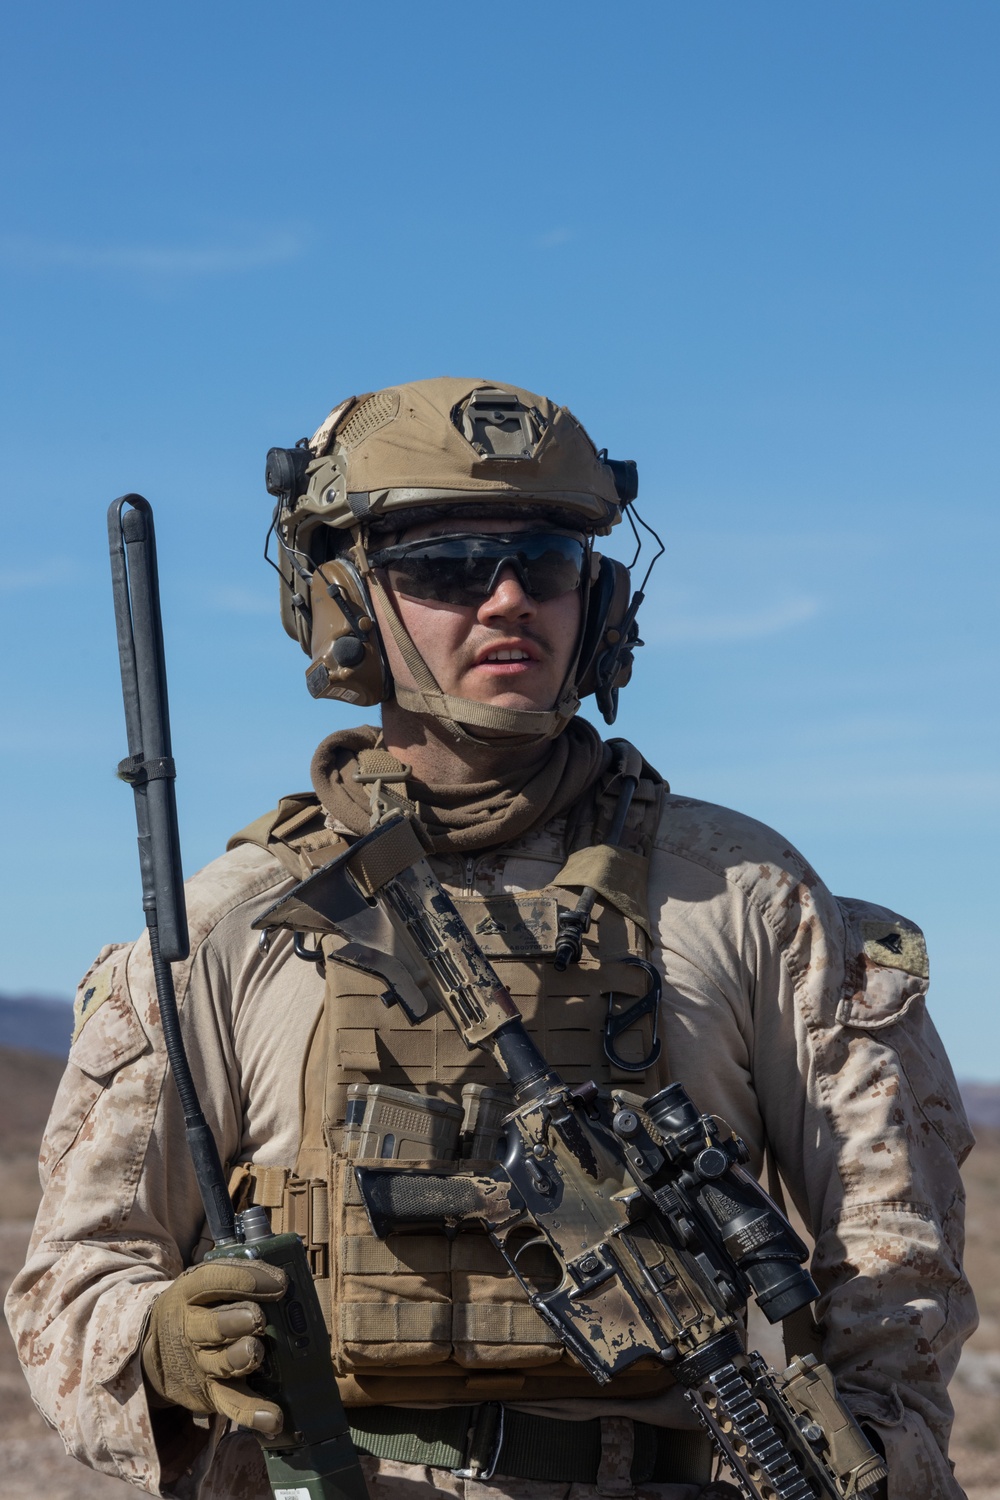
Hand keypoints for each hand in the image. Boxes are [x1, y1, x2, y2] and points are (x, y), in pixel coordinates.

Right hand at [142, 1258, 287, 1434]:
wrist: (154, 1350)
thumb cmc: (197, 1308)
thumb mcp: (203, 1285)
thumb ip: (238, 1278)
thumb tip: (288, 1276)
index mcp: (191, 1292)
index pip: (215, 1280)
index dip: (248, 1279)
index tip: (281, 1281)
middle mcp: (192, 1329)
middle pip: (214, 1326)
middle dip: (236, 1321)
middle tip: (257, 1319)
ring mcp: (200, 1364)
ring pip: (221, 1364)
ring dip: (240, 1358)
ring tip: (255, 1353)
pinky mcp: (210, 1394)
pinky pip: (232, 1404)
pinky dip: (252, 1413)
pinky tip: (273, 1418)